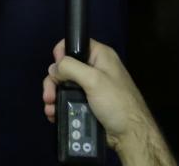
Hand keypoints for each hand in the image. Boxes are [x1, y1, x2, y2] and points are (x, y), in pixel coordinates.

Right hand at [43, 39, 171, 163]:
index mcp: (100, 56)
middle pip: (65, 67)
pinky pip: (68, 99)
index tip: (57, 70)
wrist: (129, 135)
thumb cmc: (115, 103)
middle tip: (49, 96)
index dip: (62, 53)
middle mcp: (94, 69)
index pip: (76, 44)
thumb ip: (71, 68)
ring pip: (64, 85)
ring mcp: (90, 87)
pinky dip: (59, 105)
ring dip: (54, 96)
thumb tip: (53, 68)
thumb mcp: (94, 80)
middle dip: (53, 81)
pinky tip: (54, 114)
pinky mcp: (86, 103)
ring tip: (50, 109)